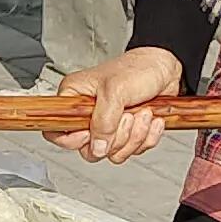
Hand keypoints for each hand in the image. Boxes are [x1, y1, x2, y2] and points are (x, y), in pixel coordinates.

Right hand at [50, 46, 185, 163]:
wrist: (164, 69)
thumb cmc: (137, 69)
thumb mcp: (115, 90)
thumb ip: (103, 121)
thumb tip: (96, 147)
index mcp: (75, 99)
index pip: (57, 131)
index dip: (73, 140)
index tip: (91, 133)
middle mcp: (89, 115)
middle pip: (90, 149)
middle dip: (117, 137)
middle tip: (127, 116)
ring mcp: (109, 126)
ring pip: (114, 152)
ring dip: (135, 135)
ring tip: (142, 113)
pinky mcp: (127, 133)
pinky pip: (133, 150)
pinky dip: (147, 136)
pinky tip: (151, 118)